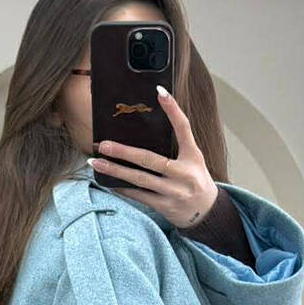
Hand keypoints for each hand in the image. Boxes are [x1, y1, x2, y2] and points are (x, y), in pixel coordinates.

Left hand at [88, 87, 219, 230]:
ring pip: (140, 179)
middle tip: (103, 144)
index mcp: (192, 156)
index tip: (160, 92)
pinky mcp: (165, 206)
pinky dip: (123, 188)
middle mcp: (183, 173)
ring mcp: (174, 192)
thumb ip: (176, 144)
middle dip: (124, 152)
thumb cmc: (195, 180)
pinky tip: (108, 181)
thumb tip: (147, 127)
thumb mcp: (193, 158)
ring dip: (116, 171)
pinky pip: (139, 196)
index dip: (173, 109)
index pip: (183, 128)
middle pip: (150, 159)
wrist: (207, 212)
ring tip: (96, 163)